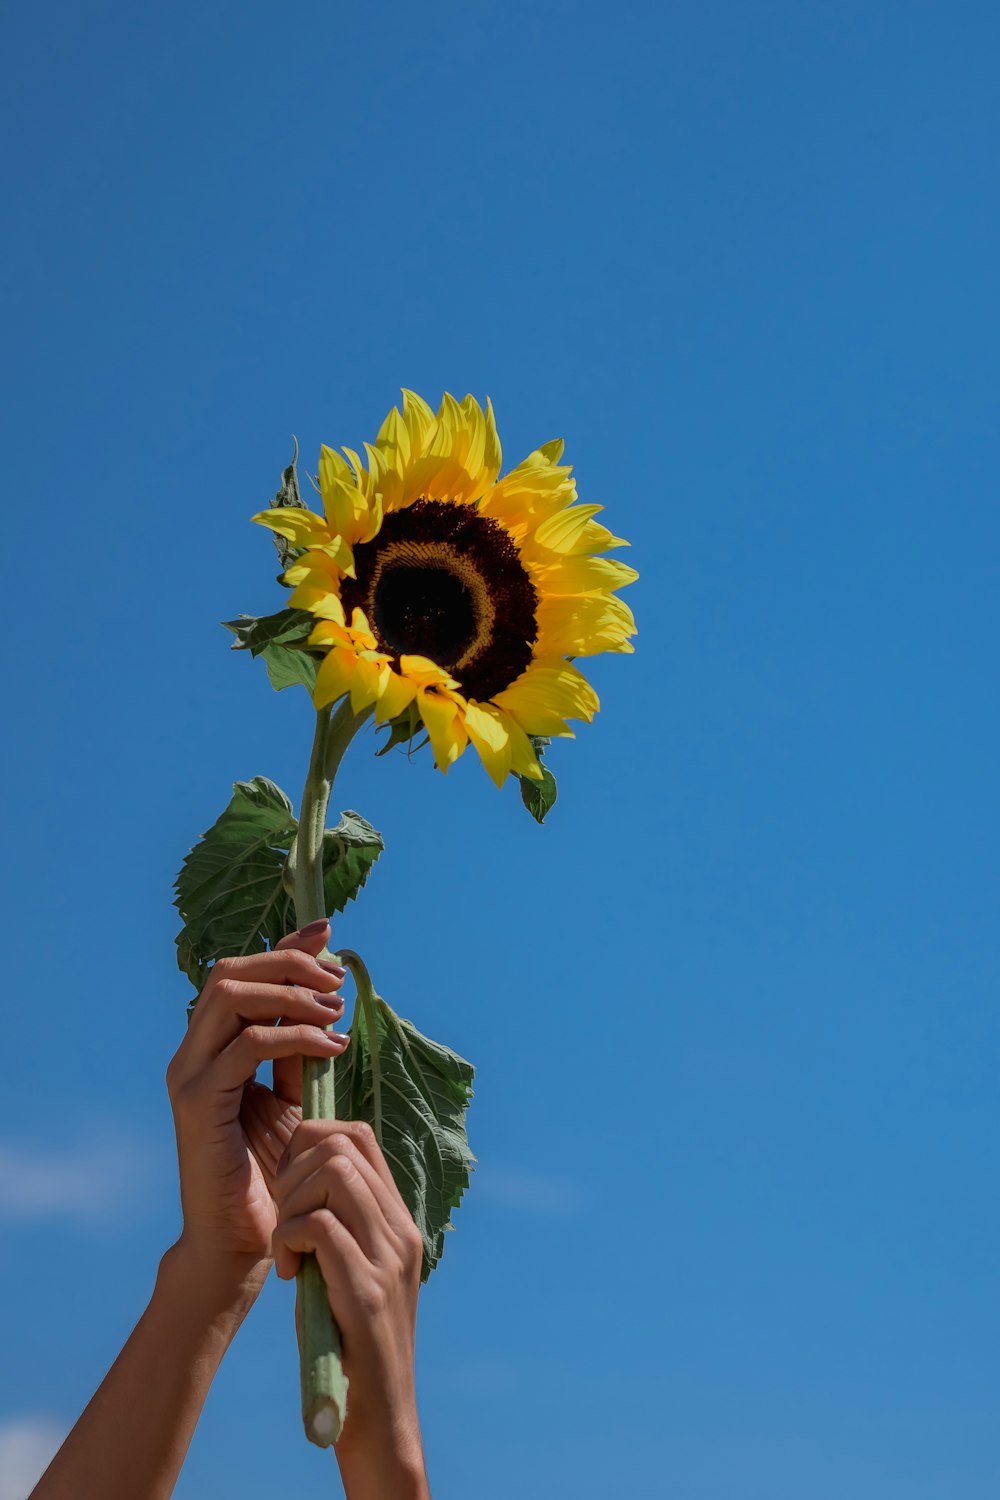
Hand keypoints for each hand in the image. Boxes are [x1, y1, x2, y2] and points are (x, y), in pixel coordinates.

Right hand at [166, 920, 349, 1264]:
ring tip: (335, 1011)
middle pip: (229, 971)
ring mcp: (188, 1074)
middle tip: (336, 981)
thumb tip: (327, 996)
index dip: (283, 945)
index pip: (239, 973)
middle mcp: (191, 1053)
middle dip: (288, 963)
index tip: (328, 930)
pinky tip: (330, 1047)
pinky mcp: (198, 1102)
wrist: (243, 1244)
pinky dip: (294, 1037)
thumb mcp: (291, 1096)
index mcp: (209, 1046)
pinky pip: (247, 1045)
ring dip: (291, 994)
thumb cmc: (271, 1173)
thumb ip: (297, 1048)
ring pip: (230, 995)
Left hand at [272, 1120, 429, 1498]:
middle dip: (293, 1169)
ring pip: (333, 1173)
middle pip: (344, 1144)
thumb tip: (297, 1177)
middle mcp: (400, 1230)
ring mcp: (388, 1257)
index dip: (312, 1139)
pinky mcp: (367, 1289)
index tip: (286, 1185)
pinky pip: (320, 1224)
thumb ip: (338, 1226)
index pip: (360, 1136)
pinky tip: (287, 1272)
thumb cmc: (350, 1342)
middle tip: (280, 1216)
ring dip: (291, 1202)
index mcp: (397, 1222)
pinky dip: (289, 1236)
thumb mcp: (347, 1270)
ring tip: (285, 1245)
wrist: (378, 1415)